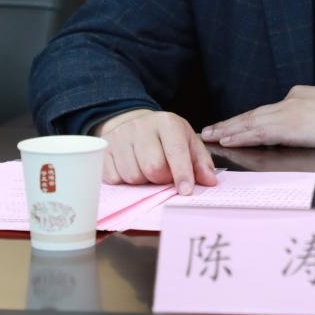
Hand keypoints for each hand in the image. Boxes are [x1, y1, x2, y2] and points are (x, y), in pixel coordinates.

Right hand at [95, 109, 216, 194]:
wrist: (135, 124)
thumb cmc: (167, 138)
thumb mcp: (188, 142)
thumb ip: (200, 162)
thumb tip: (210, 181)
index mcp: (167, 122)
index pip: (175, 151)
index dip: (181, 174)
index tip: (185, 191)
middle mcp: (141, 126)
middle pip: (153, 168)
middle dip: (161, 179)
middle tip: (163, 175)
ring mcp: (120, 136)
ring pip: (132, 176)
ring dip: (142, 181)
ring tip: (146, 170)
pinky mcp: (104, 149)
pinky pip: (114, 178)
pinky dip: (124, 181)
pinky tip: (131, 169)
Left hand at [201, 86, 314, 148]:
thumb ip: (307, 109)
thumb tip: (297, 120)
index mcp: (296, 96)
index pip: (265, 111)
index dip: (245, 120)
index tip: (230, 126)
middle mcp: (288, 102)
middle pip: (252, 114)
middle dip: (229, 123)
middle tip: (208, 129)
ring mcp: (288, 114)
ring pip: (250, 122)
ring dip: (229, 130)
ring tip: (211, 135)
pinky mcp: (291, 127)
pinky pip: (259, 133)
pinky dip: (242, 136)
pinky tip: (229, 140)